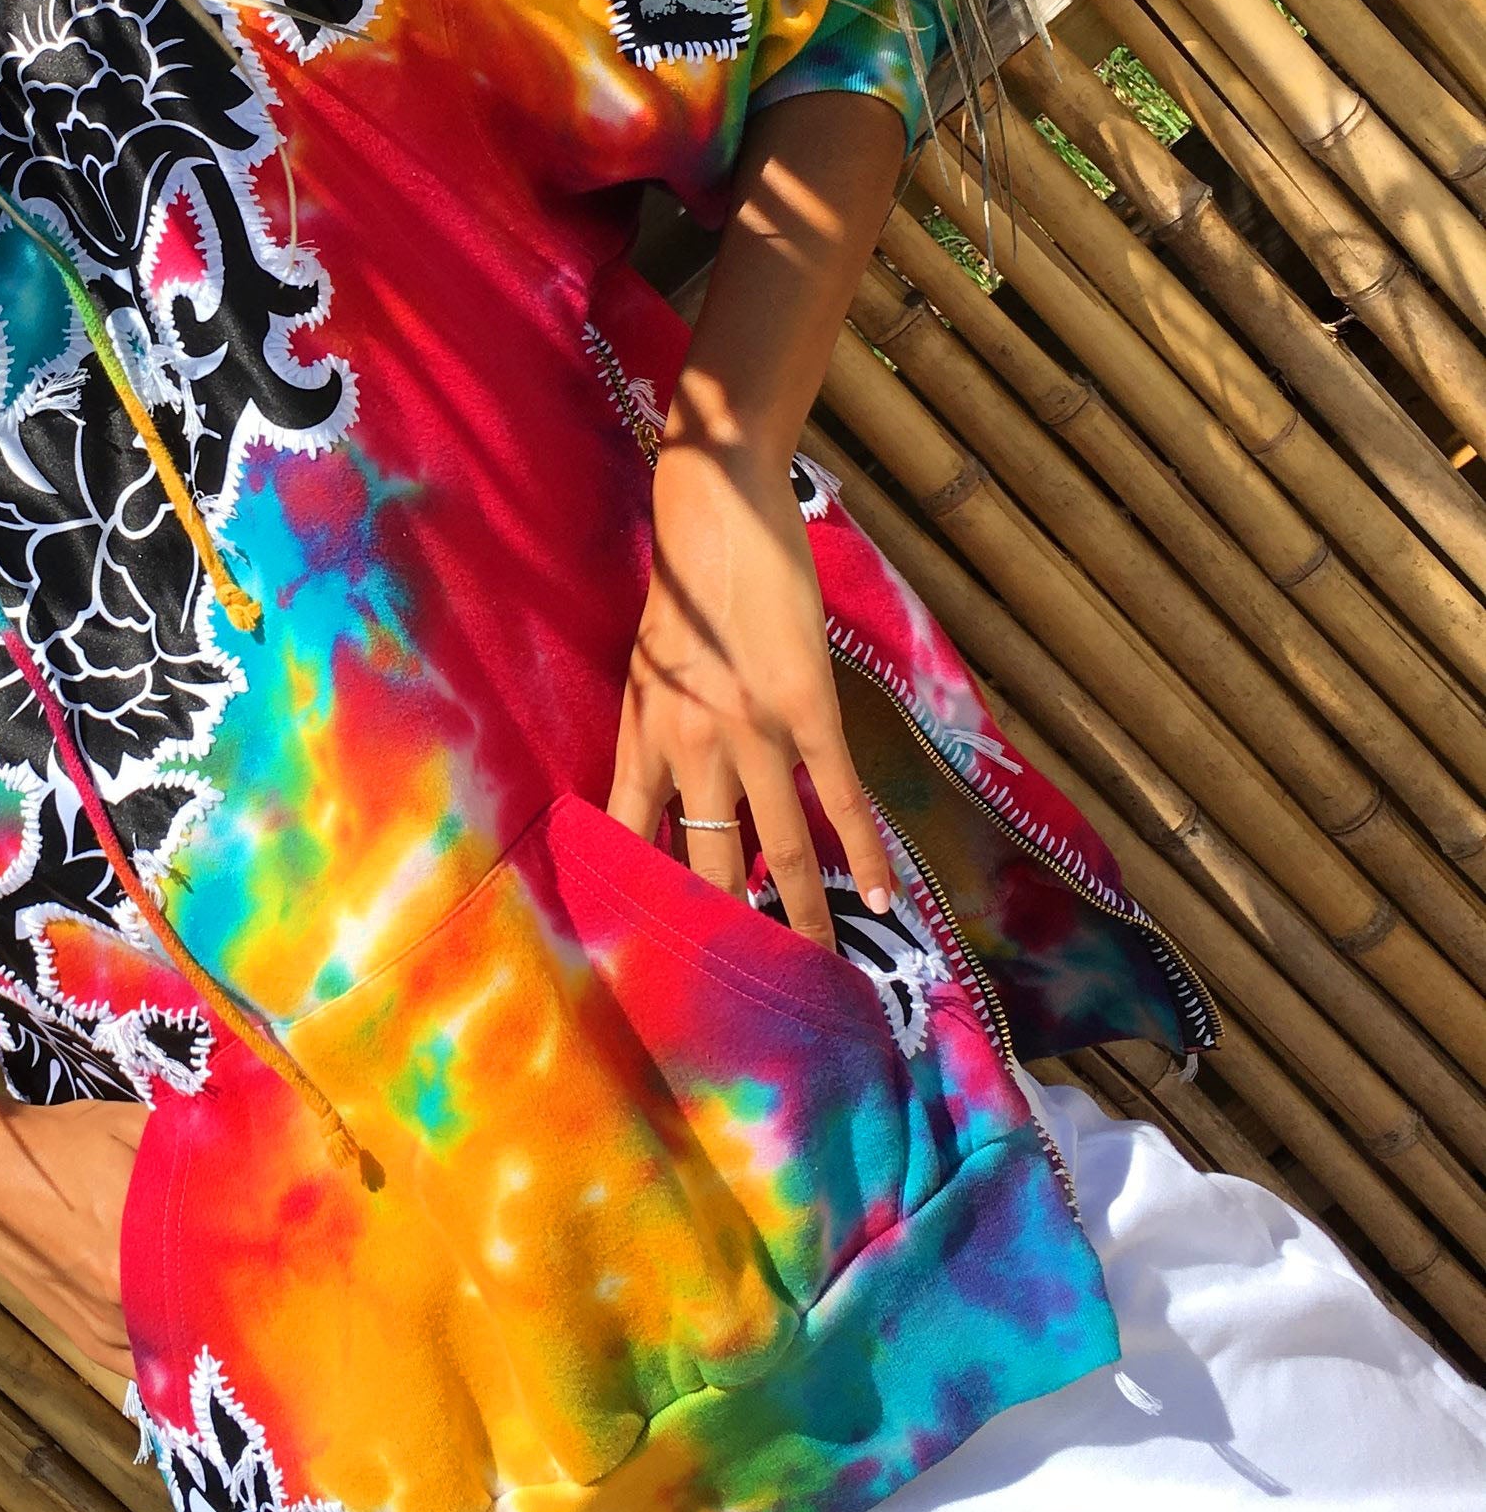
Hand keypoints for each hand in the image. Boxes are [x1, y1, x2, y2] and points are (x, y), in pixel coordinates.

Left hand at [606, 437, 890, 940]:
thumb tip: (657, 792)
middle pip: (704, 864)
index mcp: (641, 736)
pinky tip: (881, 898)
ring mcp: (750, 729)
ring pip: (775, 849)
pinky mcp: (806, 707)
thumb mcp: (646, 667)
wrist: (717, 511)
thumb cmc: (684, 587)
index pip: (630, 842)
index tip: (650, 964)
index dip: (639, 903)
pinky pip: (839, 798)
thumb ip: (654, 731)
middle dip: (726, 935)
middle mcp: (688, 745)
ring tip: (820, 971)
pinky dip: (863, 854)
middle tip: (744, 1000)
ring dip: (802, 918)